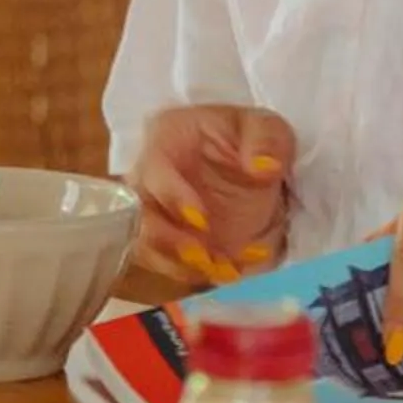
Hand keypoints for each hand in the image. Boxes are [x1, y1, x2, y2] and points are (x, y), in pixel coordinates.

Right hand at [124, 104, 297, 291]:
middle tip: (204, 257)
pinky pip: (164, 264)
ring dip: (179, 264)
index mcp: (165, 138)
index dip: (172, 196)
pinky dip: (192, 275)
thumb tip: (264, 166)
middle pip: (135, 212)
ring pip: (144, 244)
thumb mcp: (266, 127)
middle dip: (165, 241)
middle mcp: (148, 176)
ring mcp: (154, 213)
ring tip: (222, 270)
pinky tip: (226, 273)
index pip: (154, 168)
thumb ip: (267, 140)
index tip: (201, 220)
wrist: (252, 172)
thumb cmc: (249, 140)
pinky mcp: (165, 242)